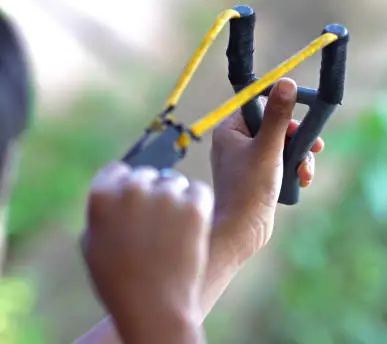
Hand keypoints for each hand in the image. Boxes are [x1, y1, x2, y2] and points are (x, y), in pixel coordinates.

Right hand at [81, 162, 212, 343]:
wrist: (154, 308)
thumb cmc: (120, 282)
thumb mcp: (93, 245)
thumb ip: (102, 212)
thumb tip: (116, 189)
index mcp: (101, 196)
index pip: (116, 171)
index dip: (125, 187)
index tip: (135, 205)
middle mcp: (132, 189)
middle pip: (147, 175)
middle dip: (152, 194)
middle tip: (157, 227)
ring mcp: (166, 195)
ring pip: (175, 181)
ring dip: (176, 199)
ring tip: (173, 233)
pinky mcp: (195, 204)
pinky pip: (199, 191)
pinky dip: (199, 205)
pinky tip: (191, 230)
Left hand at [210, 78, 323, 262]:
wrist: (241, 232)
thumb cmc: (248, 189)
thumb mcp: (268, 148)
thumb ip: (278, 116)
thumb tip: (286, 82)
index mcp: (230, 129)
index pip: (259, 103)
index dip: (282, 108)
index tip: (302, 115)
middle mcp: (236, 142)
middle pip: (276, 124)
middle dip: (297, 138)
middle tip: (314, 146)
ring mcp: (247, 160)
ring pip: (283, 145)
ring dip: (299, 155)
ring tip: (305, 171)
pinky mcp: (258, 176)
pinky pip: (281, 162)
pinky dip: (294, 169)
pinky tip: (301, 180)